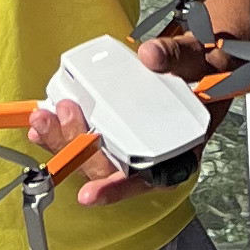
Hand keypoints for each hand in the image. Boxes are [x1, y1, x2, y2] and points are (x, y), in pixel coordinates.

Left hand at [26, 26, 219, 212]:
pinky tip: (45, 120)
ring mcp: (129, 144)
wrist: (204, 60)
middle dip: (79, 149)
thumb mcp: (201, 60)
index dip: (118, 189)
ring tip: (42, 120)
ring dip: (63, 142)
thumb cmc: (207, 71)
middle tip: (66, 114)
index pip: (149, 180)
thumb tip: (151, 56)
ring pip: (92, 157)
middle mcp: (152, 156)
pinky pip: (85, 137)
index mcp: (180, 151)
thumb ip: (178, 58)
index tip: (91, 193)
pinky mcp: (113, 129)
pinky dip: (62, 131)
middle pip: (110, 168)